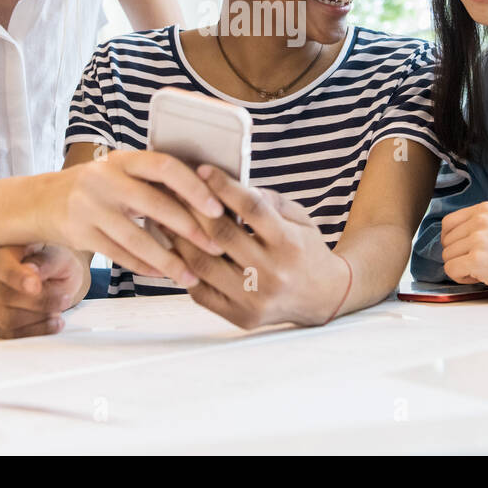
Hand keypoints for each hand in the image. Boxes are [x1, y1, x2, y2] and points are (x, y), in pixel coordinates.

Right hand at [0, 244, 86, 338]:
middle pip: (5, 298)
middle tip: (64, 299)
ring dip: (40, 319)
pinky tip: (53, 322)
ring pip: (9, 321)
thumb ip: (47, 261)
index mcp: (2, 255)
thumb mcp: (60, 257)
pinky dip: (37, 332)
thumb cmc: (56, 263)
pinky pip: (12, 336)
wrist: (58, 277)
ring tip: (59, 310)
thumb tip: (31, 269)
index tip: (36, 286)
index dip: (17, 278)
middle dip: (40, 303)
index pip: (2, 268)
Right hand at [48, 150, 225, 287]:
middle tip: (216, 247)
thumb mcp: (121, 172)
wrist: (41, 201)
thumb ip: (154, 182)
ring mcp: (89, 206)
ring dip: (168, 260)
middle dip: (189, 228)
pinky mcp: (79, 233)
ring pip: (136, 238)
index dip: (194, 187)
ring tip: (191, 275)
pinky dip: (143, 266)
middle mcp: (104, 179)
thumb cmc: (96, 187)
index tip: (218, 208)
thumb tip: (208, 197)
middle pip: (154, 204)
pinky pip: (119, 254)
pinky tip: (163, 274)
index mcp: (123, 159)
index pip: (164, 166)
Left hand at [170, 165, 349, 328]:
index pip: (251, 209)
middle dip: (193, 208)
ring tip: (164, 218)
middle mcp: (272, 273)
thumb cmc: (306, 250)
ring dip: (178, 238)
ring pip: (203, 264)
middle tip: (173, 189)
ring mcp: (255, 299)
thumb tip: (230, 185)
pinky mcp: (241, 317)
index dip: (224, 186)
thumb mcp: (299, 217)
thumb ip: (268, 201)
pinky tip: (173, 251)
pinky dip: (184, 269)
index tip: (203, 169)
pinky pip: (201, 292)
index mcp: (289, 243)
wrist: (323, 298)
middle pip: (221, 235)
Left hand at [441, 196, 487, 289]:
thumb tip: (474, 219)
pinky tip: (477, 277)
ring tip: (480, 269)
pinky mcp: (477, 259)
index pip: (449, 222)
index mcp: (487, 208)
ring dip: (461, 266)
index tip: (462, 249)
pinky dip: (460, 277)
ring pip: (447, 256)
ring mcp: (478, 239)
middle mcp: (480, 220)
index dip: (452, 239)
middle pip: (447, 241)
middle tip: (477, 262)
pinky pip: (451, 269)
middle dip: (459, 254)